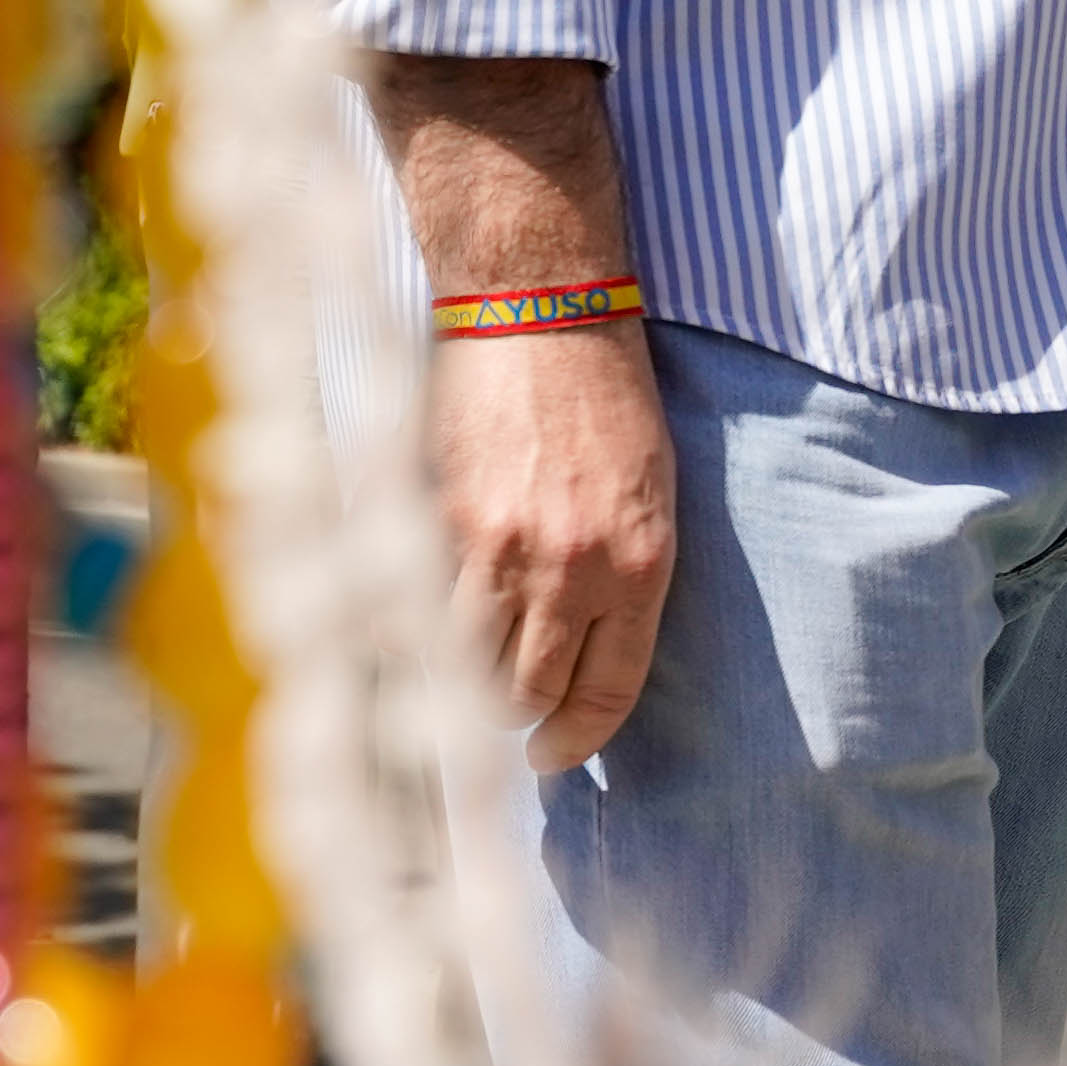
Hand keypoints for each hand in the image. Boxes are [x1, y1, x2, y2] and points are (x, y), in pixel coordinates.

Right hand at [422, 316, 676, 772]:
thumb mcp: (649, 492)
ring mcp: (504, 549)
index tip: (554, 754)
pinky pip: (423, 607)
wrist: (543, 312)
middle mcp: (575, 571)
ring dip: (465, 676)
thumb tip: (583, 650)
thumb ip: (621, 576)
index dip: (577, 739)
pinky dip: (418, 625)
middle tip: (504, 716)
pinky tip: (419, 619)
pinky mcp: (445, 521)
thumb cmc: (606, 396)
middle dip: (518, 715)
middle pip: (531, 692)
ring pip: (470, 665)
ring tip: (462, 667)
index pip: (608, 694)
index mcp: (640, 566)